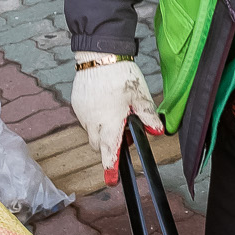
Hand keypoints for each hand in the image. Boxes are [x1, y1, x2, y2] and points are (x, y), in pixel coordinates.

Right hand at [71, 57, 161, 183]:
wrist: (98, 54)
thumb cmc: (120, 74)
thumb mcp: (140, 95)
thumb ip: (148, 115)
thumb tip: (158, 132)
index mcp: (110, 121)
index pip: (109, 150)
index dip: (110, 167)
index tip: (111, 180)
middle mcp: (93, 121)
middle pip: (97, 144)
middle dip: (107, 144)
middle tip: (122, 130)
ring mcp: (82, 113)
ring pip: (90, 130)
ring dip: (101, 128)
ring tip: (114, 110)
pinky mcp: (76, 104)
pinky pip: (85, 117)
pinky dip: (94, 116)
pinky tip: (104, 101)